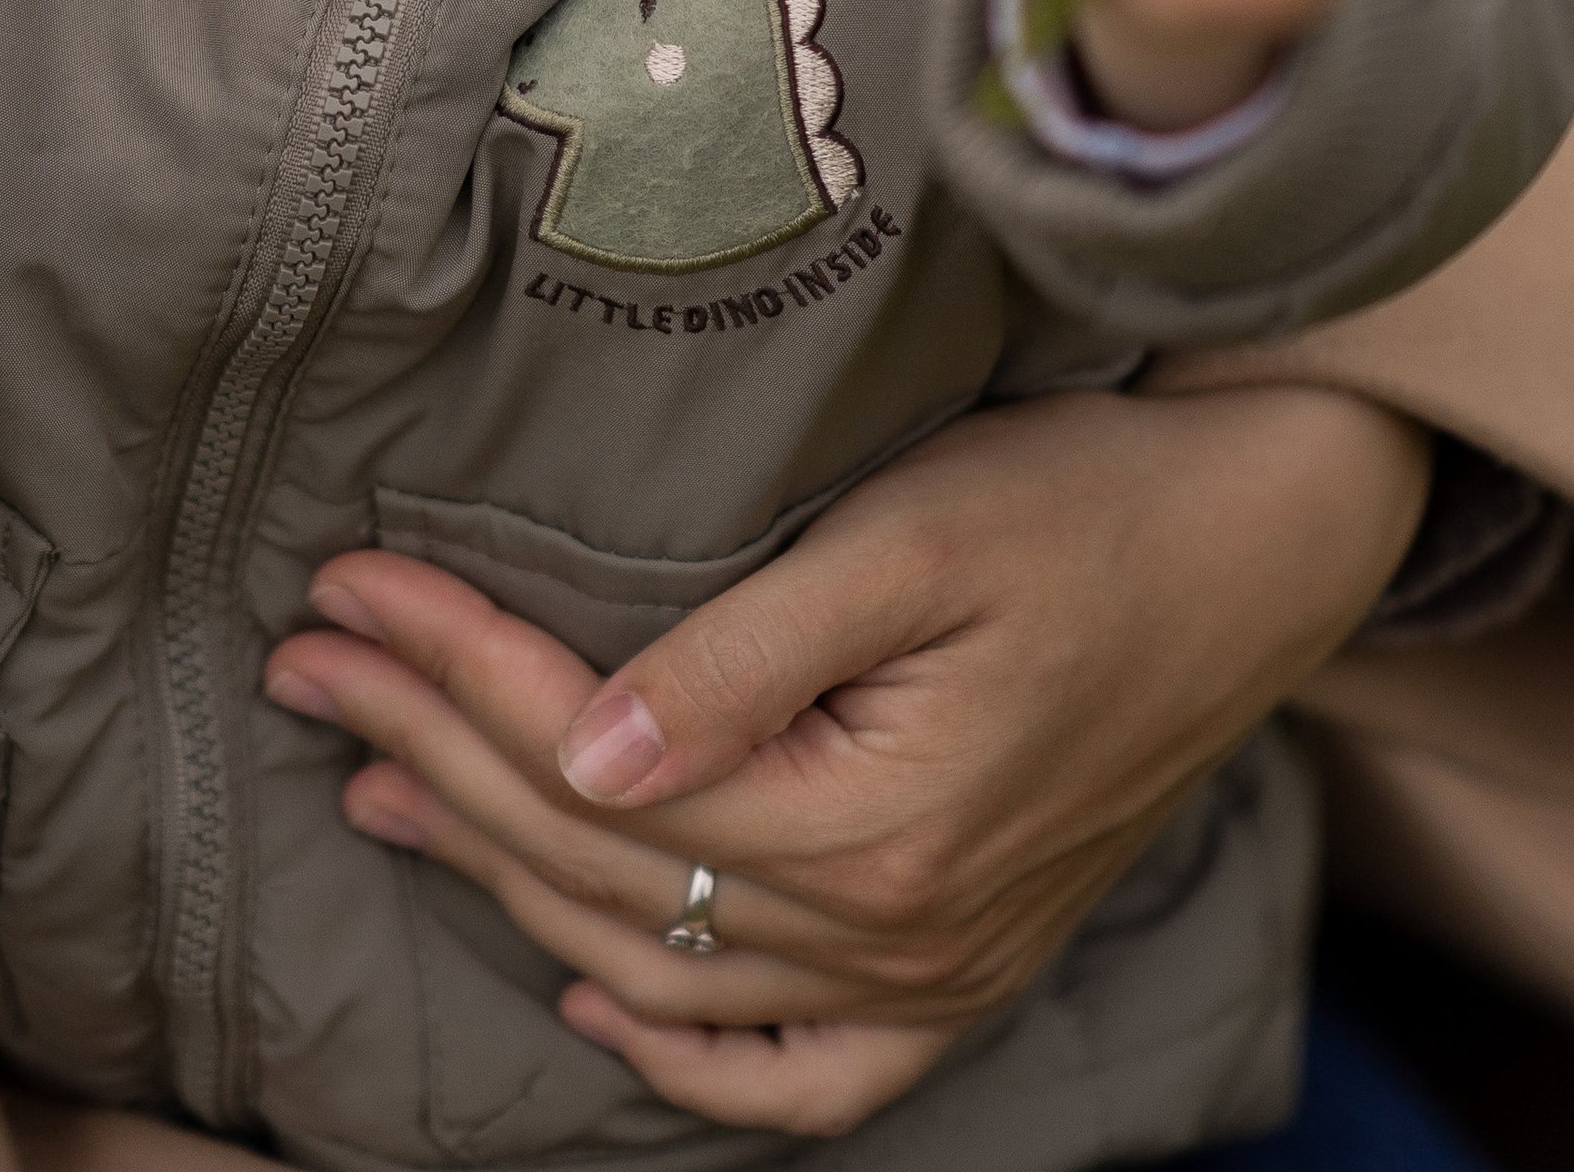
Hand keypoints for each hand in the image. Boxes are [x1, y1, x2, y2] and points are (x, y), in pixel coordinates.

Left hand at [265, 383, 1429, 1133]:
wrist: (1262, 545)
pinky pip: (805, 1072)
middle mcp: (894, 928)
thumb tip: (583, 753)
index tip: (344, 587)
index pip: (591, 756)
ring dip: (502, 875)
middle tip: (312, 658)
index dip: (453, 666)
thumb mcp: (912, 541)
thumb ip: (745, 658)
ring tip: (377, 779)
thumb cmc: (1085, 501)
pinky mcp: (965, 962)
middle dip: (433, 747)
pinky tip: (594, 997)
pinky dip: (688, 1056)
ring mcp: (932, 967)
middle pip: (599, 857)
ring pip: (665, 960)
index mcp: (871, 819)